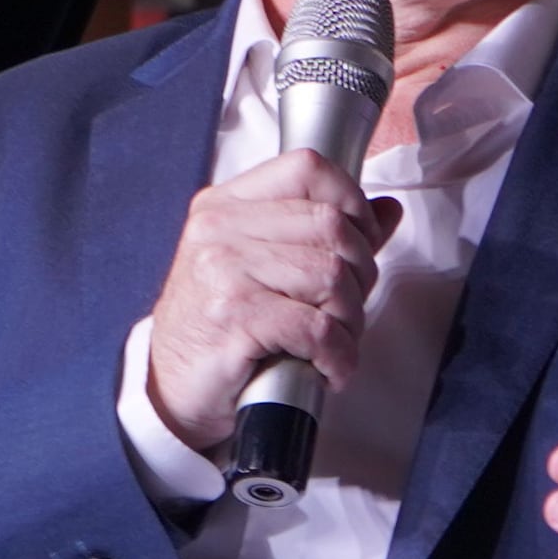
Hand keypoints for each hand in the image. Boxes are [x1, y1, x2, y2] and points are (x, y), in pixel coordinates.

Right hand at [145, 151, 399, 453]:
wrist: (170, 388)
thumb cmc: (219, 328)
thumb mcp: (265, 268)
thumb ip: (325, 236)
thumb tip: (387, 209)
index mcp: (226, 205)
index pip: (308, 169)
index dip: (352, 203)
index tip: (361, 243)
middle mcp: (219, 229)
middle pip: (332, 227)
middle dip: (359, 275)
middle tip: (346, 311)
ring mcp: (223, 270)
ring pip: (331, 276)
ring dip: (350, 320)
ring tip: (335, 342)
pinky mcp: (235, 317)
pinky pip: (318, 328)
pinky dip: (338, 355)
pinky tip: (328, 367)